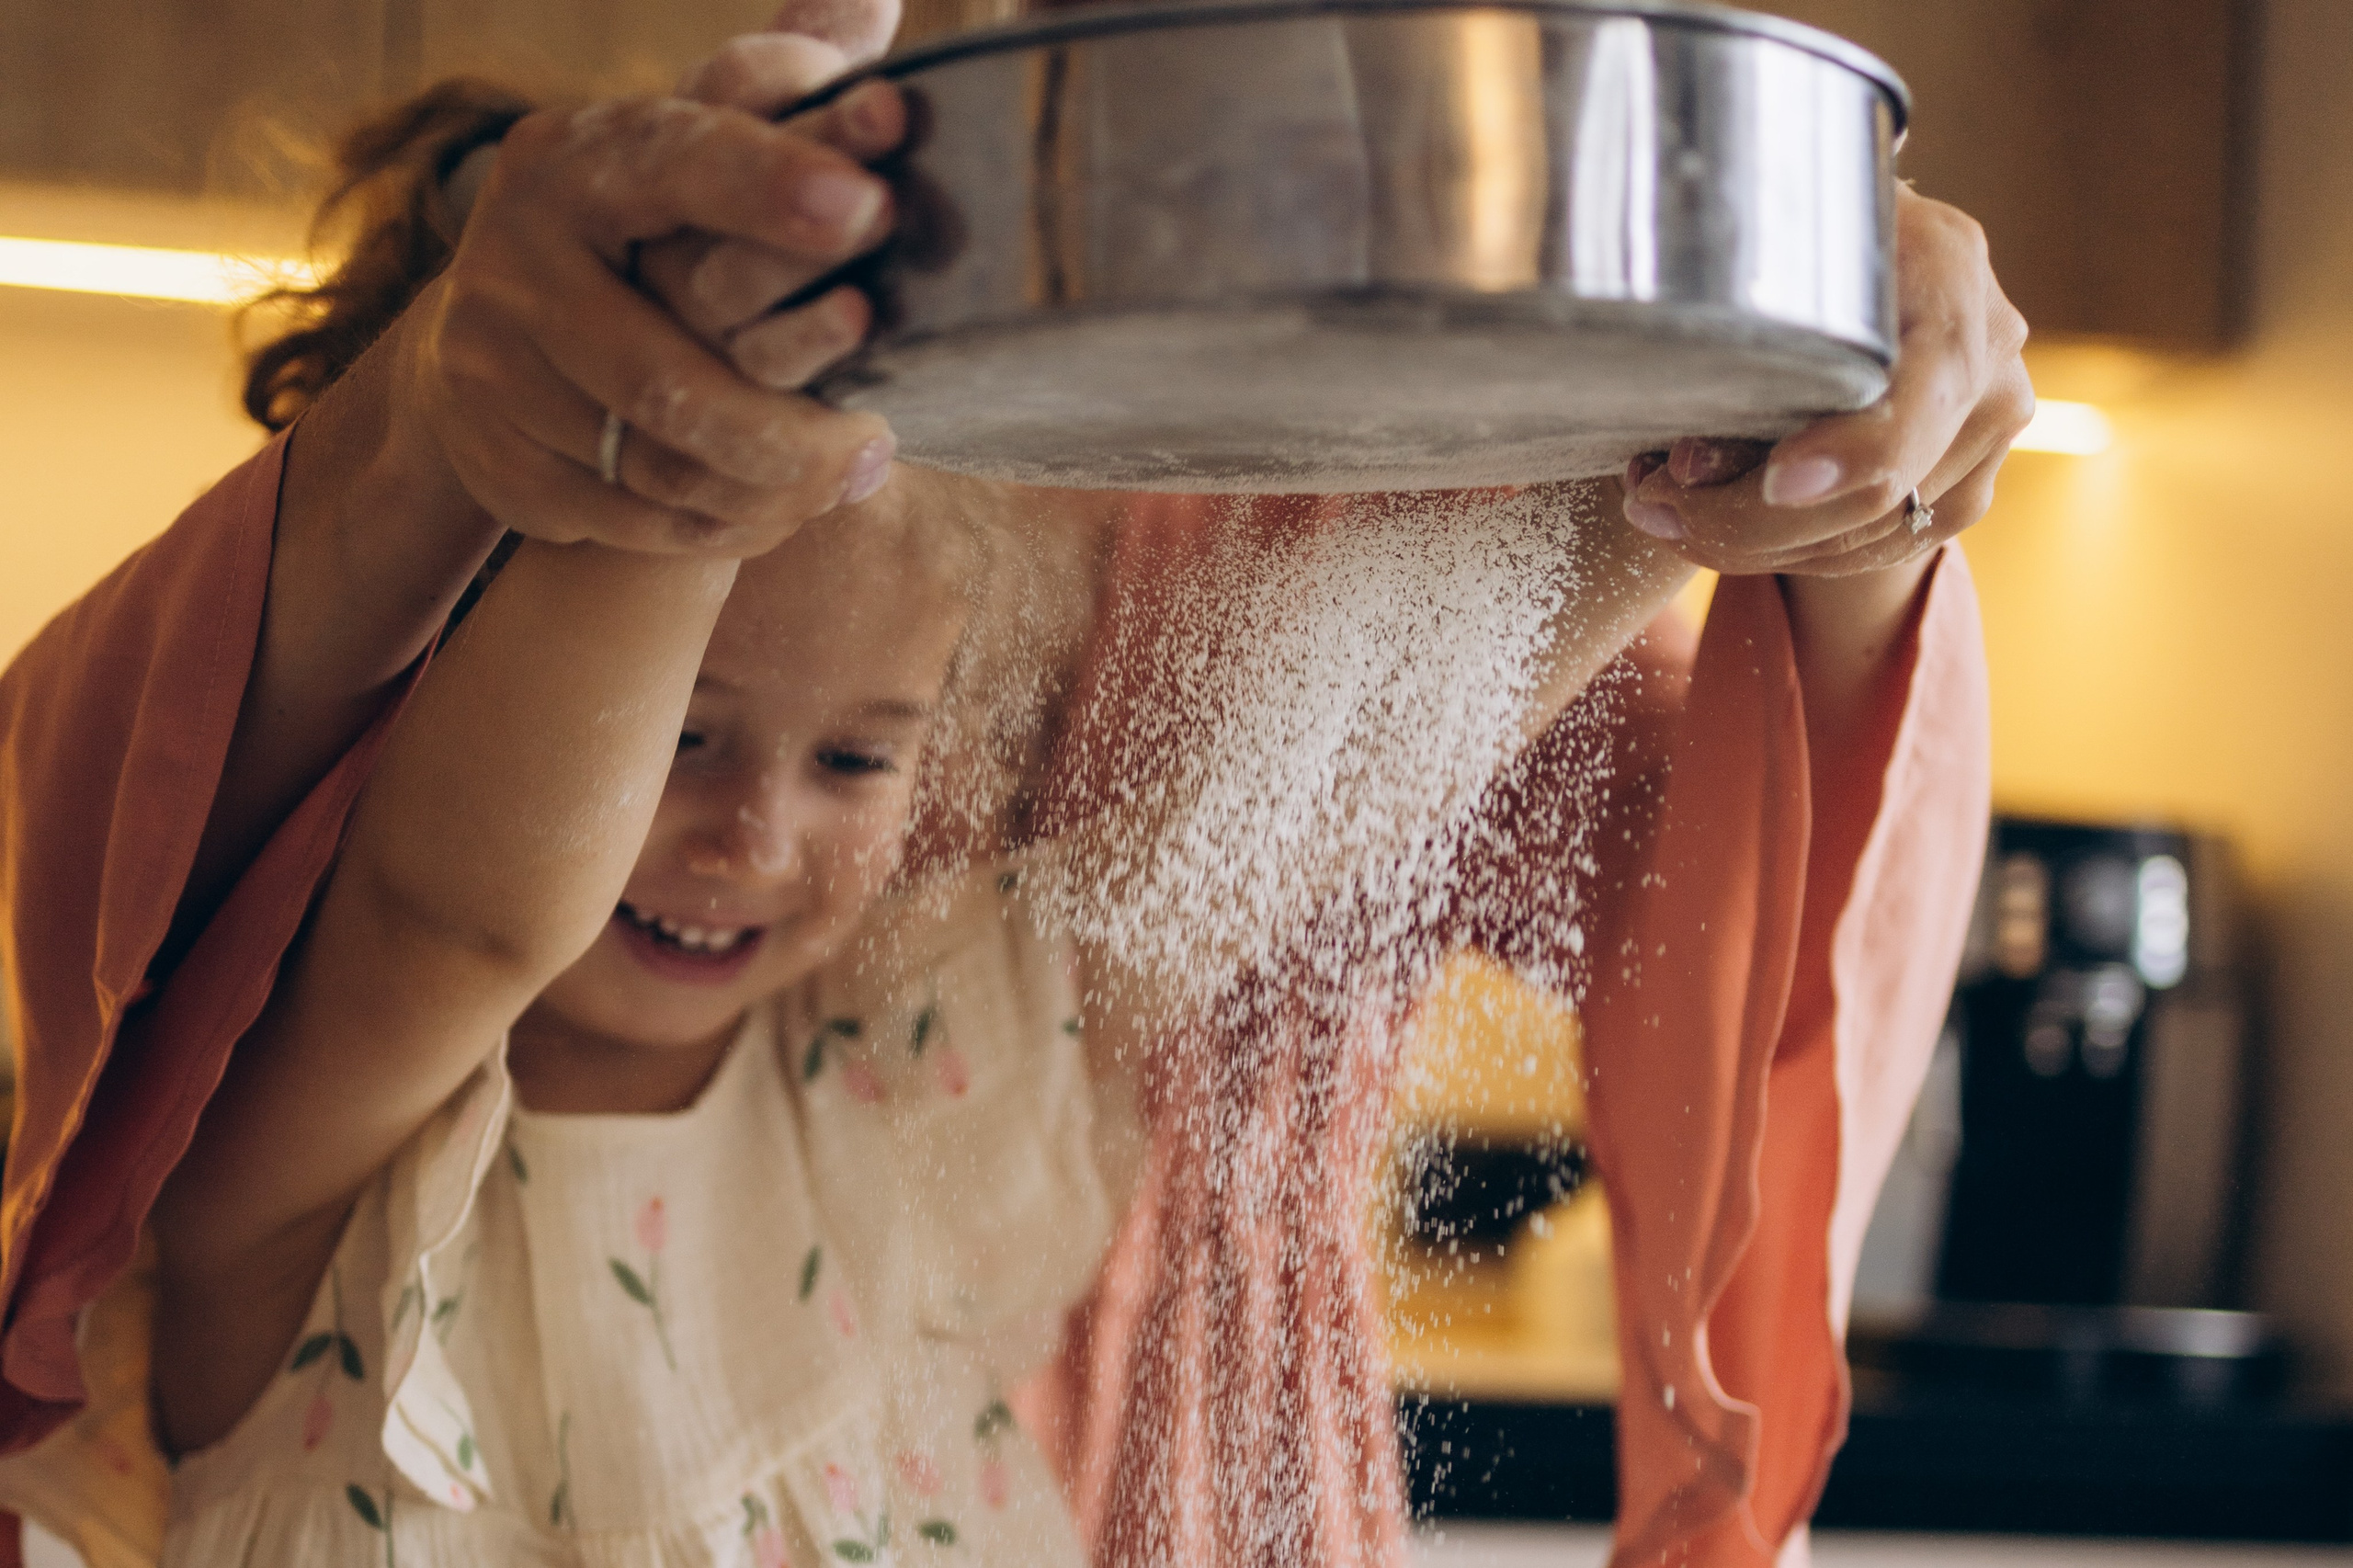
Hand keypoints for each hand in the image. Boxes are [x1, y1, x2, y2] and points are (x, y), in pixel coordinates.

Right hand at [391, 0, 904, 557]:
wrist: (494, 349)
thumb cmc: (638, 237)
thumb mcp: (690, 153)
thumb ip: (779, 80)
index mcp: (571, 161)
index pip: (675, 163)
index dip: (768, 186)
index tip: (868, 204)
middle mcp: (513, 261)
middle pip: (665, 373)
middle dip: (787, 425)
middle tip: (881, 441)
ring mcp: (497, 371)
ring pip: (657, 464)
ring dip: (772, 487)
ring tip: (853, 473)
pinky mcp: (502, 466)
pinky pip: (637, 521)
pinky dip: (725, 526)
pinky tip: (784, 509)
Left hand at [1614, 186, 2032, 577]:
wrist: (1854, 250)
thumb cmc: (1789, 234)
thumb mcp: (1764, 245)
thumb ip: (1741, 331)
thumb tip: (1690, 464)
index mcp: (1947, 269)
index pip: (1922, 391)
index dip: (1852, 454)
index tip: (1773, 485)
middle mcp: (1990, 351)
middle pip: (1881, 491)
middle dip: (1746, 520)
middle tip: (1649, 506)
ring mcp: (1989, 424)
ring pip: (1870, 538)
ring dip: (1751, 544)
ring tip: (1662, 510)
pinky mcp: (1965, 483)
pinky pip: (1877, 551)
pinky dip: (1787, 552)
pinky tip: (1715, 525)